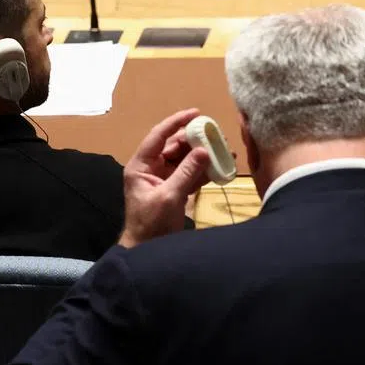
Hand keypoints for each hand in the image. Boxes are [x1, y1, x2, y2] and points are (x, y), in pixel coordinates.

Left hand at [118, 108, 211, 247]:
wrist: (147, 251)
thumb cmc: (151, 224)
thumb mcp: (169, 197)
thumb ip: (187, 172)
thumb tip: (204, 150)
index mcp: (141, 165)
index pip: (158, 136)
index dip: (176, 122)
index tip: (195, 113)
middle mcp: (151, 168)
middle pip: (174, 146)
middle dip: (195, 140)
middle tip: (216, 134)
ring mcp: (163, 179)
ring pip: (184, 160)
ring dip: (202, 155)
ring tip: (223, 148)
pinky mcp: (174, 190)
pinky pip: (190, 174)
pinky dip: (204, 171)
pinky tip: (221, 167)